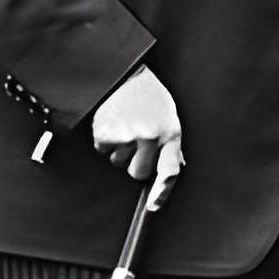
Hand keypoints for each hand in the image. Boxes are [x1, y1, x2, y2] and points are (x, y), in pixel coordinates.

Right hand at [87, 65, 184, 190]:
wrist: (123, 72)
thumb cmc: (149, 95)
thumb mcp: (169, 116)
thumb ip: (171, 144)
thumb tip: (175, 167)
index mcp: (170, 133)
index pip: (170, 170)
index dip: (162, 191)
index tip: (154, 206)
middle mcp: (150, 137)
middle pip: (139, 173)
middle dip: (136, 164)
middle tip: (136, 143)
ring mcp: (127, 135)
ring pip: (119, 163)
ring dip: (120, 151)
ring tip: (125, 126)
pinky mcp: (105, 133)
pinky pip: (104, 150)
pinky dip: (106, 141)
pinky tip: (113, 123)